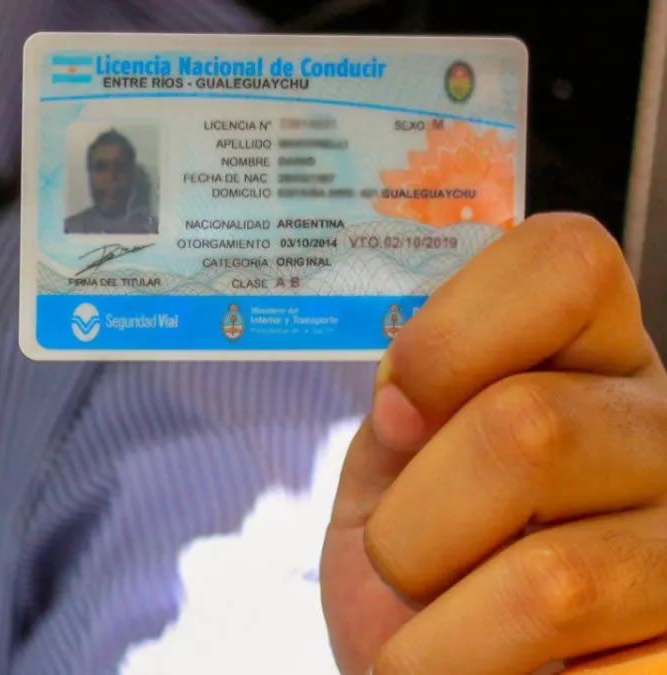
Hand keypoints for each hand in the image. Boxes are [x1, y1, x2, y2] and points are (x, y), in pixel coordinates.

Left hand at [320, 213, 666, 673]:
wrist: (434, 670)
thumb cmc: (417, 562)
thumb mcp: (389, 467)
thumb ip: (405, 409)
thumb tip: (409, 402)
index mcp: (590, 358)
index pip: (565, 264)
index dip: (452, 336)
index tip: (398, 416)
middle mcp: (664, 432)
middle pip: (528, 428)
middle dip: (411, 527)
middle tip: (405, 567)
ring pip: (554, 580)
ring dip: (439, 642)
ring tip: (435, 649)